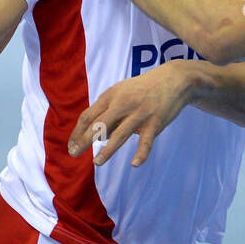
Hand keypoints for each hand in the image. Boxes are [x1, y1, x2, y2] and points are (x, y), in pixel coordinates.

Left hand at [67, 60, 198, 166]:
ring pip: (120, 134)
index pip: (89, 115)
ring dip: (107, 150)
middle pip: (99, 125)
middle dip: (84, 140)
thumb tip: (99, 135)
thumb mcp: (122, 93)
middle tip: (73, 154)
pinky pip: (146, 141)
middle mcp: (123, 104)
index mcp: (111, 96)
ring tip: (96, 162)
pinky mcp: (155, 123)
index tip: (71, 145)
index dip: (77, 131)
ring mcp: (139, 114)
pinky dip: (141, 153)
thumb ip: (109, 112)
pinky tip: (135, 164)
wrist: (173, 80)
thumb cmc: (143, 89)